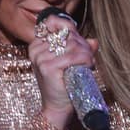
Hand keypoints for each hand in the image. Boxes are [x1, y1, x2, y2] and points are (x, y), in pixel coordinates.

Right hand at [28, 14, 96, 129]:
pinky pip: (72, 56)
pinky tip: (88, 65)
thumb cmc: (64, 82)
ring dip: (86, 54)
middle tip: (89, 58)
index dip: (74, 31)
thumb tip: (93, 41)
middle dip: (83, 45)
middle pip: (68, 35)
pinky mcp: (47, 67)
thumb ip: (81, 48)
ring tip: (88, 64)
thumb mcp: (71, 61)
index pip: (57, 24)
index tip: (81, 43)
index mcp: (37, 44)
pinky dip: (85, 60)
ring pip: (72, 45)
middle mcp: (36, 49)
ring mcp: (40, 58)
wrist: (58, 105)